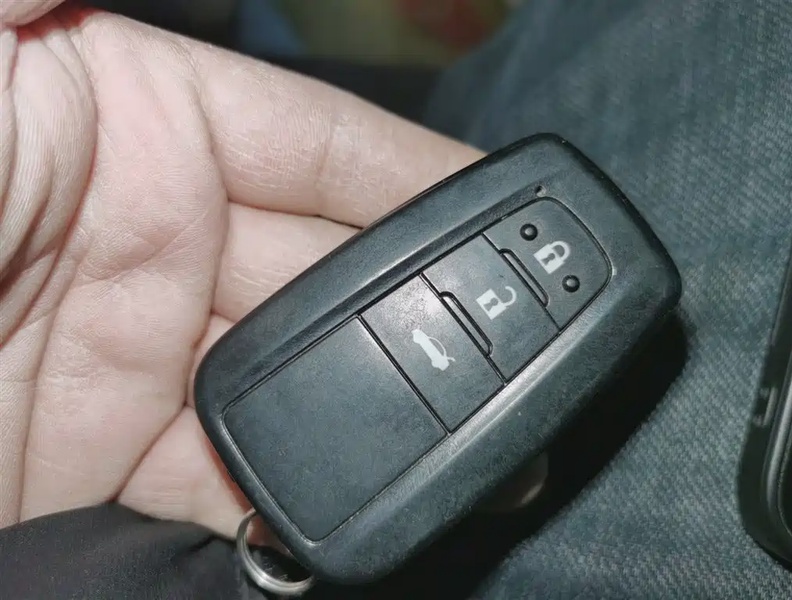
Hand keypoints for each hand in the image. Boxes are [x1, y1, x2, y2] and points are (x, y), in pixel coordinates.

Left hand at [0, 0, 481, 540]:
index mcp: (140, 118)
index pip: (327, 148)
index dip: (423, 182)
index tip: (510, 221)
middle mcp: (149, 234)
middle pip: (324, 275)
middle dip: (416, 311)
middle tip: (500, 354)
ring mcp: (128, 352)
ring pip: (286, 385)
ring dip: (365, 416)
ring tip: (444, 444)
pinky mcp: (91, 453)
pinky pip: (218, 476)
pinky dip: (276, 500)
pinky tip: (324, 511)